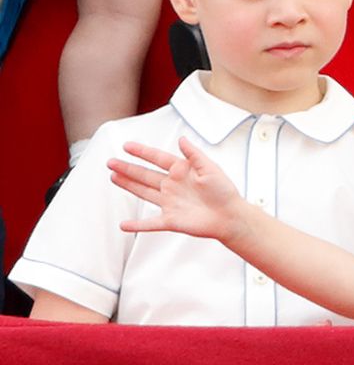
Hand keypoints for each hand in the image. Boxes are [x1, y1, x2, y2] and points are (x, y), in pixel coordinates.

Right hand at [107, 137, 247, 241]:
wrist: (231, 217)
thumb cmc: (225, 193)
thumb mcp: (211, 169)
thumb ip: (194, 154)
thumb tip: (182, 139)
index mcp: (182, 171)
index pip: (158, 158)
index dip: (142, 152)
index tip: (127, 146)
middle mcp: (173, 186)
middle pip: (145, 175)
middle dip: (128, 168)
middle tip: (111, 162)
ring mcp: (170, 203)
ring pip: (144, 192)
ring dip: (128, 185)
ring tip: (113, 177)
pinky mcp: (171, 220)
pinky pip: (150, 223)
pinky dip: (137, 225)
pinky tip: (124, 225)